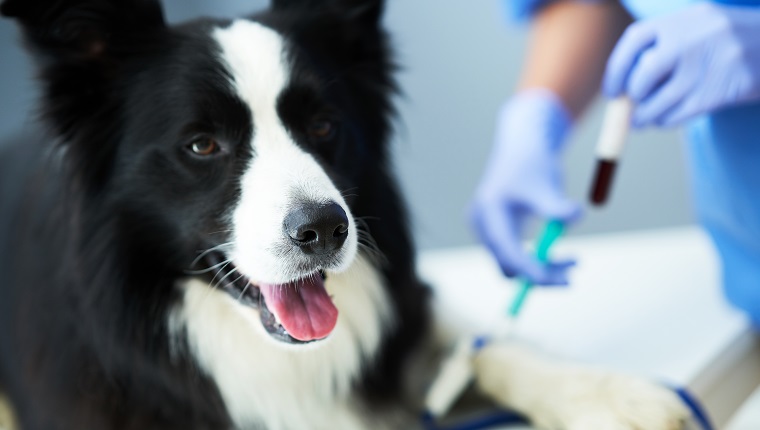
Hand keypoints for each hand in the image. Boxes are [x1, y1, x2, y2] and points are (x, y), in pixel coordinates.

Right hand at [469, 90, 580, 284]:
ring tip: (574, 260)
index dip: (531, 270)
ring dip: (542, 267)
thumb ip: (557, 203)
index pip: (508, 251)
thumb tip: (576, 216)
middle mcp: (482, 224)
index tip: (557, 280)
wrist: (522, 147)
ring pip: (512, 263)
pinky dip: (536, 258)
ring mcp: (485, 230)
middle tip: (572, 274)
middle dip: (540, 273)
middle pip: (508, 265)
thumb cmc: (534, 164)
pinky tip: (557, 250)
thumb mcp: (547, 184)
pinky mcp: (495, 232)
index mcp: (490, 211)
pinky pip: (513, 255)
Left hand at [604, 3, 759, 126]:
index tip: (611, 90)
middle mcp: (695, 38)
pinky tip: (662, 120)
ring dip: (644, 115)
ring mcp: (709, 64)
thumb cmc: (730, 42)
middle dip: (633, 94)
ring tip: (639, 121)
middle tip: (629, 105)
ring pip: (661, 99)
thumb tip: (624, 83)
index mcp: (685, 18)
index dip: (616, 68)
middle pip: (645, 72)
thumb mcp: (700, 27)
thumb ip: (666, 45)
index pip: (635, 39)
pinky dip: (665, 120)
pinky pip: (680, 113)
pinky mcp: (720, 90)